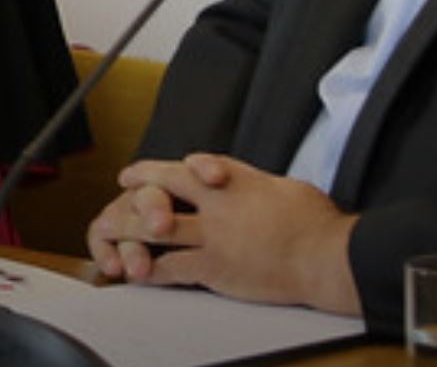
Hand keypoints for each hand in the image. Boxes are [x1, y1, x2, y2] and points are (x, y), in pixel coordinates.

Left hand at [91, 154, 360, 313]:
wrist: (328, 257)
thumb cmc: (316, 223)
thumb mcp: (282, 186)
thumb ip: (254, 184)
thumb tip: (247, 184)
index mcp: (235, 179)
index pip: (188, 165)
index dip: (159, 168)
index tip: (141, 171)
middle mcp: (218, 203)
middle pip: (162, 189)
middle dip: (136, 190)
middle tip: (121, 191)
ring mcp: (213, 236)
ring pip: (155, 228)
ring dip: (127, 228)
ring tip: (109, 229)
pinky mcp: (215, 267)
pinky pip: (170, 268)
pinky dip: (150, 269)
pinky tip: (137, 271)